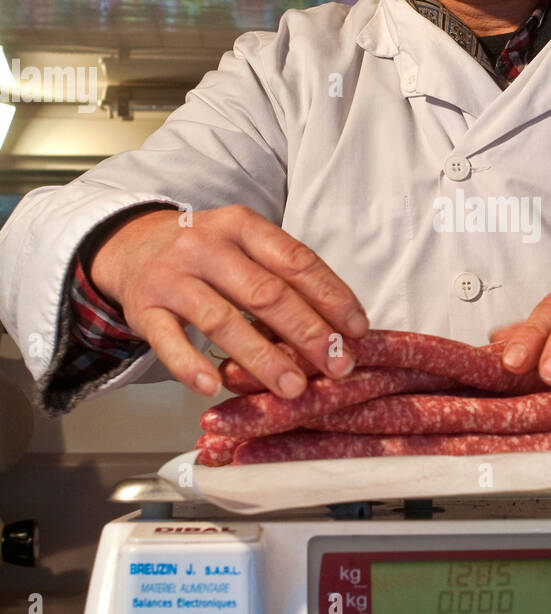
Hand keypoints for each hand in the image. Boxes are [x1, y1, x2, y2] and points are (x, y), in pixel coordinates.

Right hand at [89, 205, 368, 397]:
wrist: (131, 245)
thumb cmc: (205, 253)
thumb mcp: (244, 246)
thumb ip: (282, 276)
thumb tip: (339, 324)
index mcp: (242, 226)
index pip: (295, 261)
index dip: (331, 296)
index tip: (357, 329)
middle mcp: (206, 246)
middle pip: (265, 292)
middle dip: (308, 332)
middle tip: (338, 365)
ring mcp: (172, 277)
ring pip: (222, 320)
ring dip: (262, 357)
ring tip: (293, 387)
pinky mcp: (144, 308)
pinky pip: (168, 340)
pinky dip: (191, 365)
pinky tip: (213, 386)